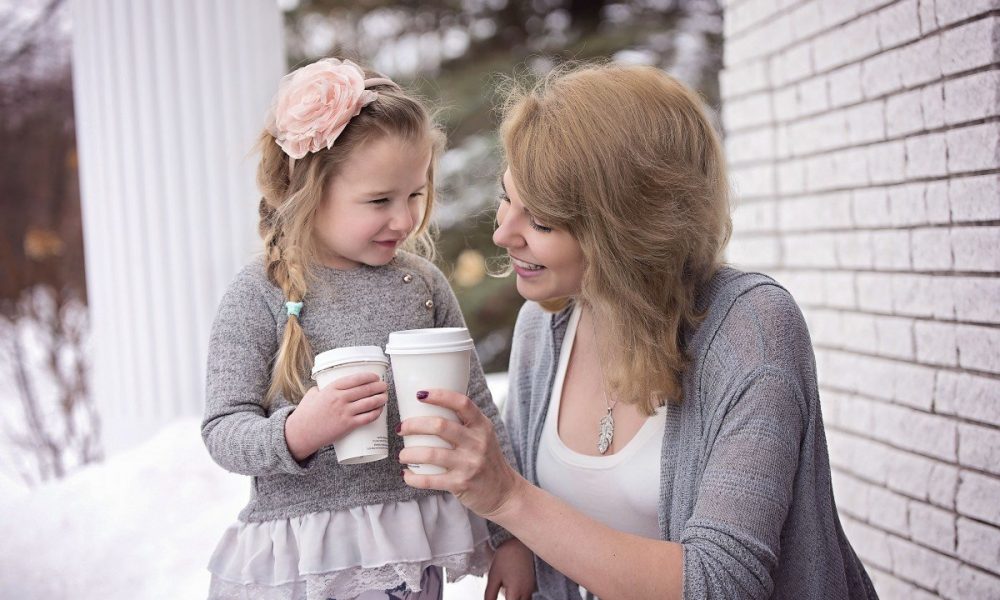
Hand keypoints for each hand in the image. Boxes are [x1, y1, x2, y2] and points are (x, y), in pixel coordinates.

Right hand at [285, 372, 386, 460]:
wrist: (300, 433)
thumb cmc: (305, 414)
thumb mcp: (312, 395)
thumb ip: (321, 389)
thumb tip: (326, 386)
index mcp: (332, 388)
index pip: (356, 379)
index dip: (369, 377)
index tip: (376, 376)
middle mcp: (340, 398)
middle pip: (366, 390)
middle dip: (379, 386)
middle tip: (384, 386)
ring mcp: (345, 412)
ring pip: (369, 403)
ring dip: (381, 399)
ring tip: (385, 397)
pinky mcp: (348, 425)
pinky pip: (367, 418)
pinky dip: (376, 413)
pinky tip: (380, 410)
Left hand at [398, 389, 525, 518]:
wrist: (504, 492)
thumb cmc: (486, 459)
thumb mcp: (483, 436)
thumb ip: (464, 422)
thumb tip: (430, 406)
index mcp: (482, 426)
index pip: (462, 403)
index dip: (440, 395)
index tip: (420, 394)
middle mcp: (478, 443)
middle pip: (440, 426)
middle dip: (414, 425)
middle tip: (402, 428)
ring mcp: (470, 464)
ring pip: (431, 454)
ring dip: (409, 453)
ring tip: (402, 455)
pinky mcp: (461, 484)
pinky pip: (430, 480)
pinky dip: (413, 477)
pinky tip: (407, 475)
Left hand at [485, 538, 535, 599]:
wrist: (519, 544)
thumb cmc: (507, 557)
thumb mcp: (493, 577)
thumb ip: (490, 594)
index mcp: (516, 592)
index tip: (500, 596)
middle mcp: (526, 592)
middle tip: (503, 593)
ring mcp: (530, 588)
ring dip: (514, 599)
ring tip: (507, 593)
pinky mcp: (532, 584)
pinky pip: (527, 597)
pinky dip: (519, 597)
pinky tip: (513, 590)